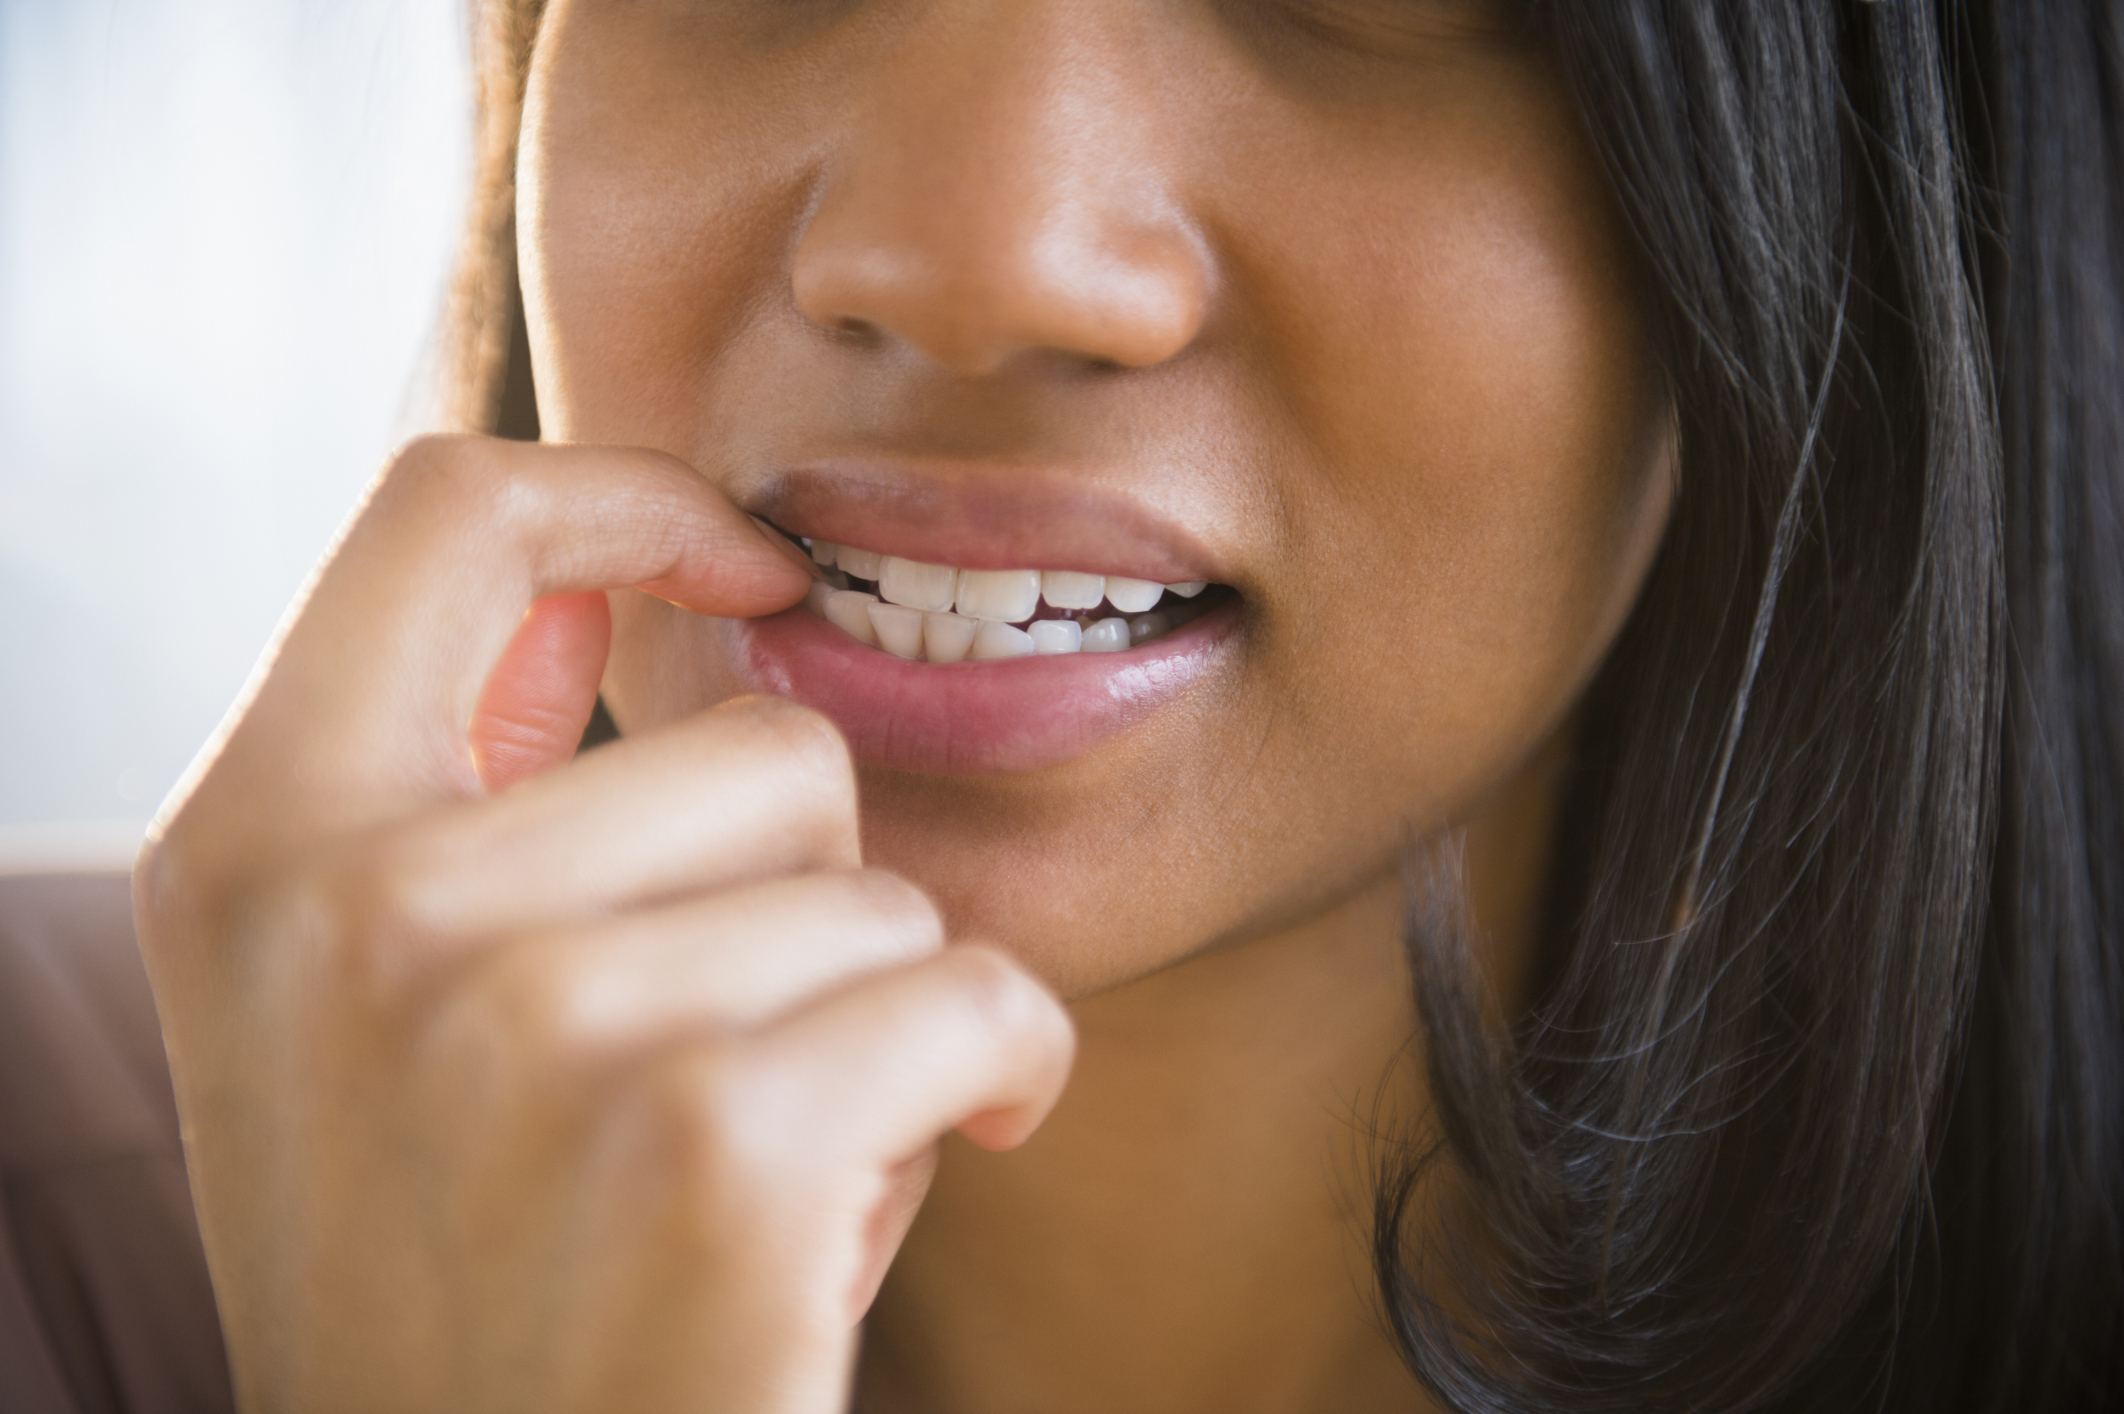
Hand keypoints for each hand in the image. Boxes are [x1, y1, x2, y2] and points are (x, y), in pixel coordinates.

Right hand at [135, 435, 1075, 1413]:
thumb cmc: (474, 1278)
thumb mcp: (375, 1026)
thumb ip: (460, 797)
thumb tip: (623, 594)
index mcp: (257, 854)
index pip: (447, 514)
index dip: (630, 497)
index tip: (748, 566)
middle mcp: (363, 917)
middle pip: (762, 745)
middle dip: (802, 904)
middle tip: (714, 1074)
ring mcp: (532, 1025)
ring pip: (877, 895)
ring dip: (871, 1025)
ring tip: (760, 1169)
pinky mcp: (716, 1142)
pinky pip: (976, 999)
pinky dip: (996, 1075)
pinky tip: (911, 1171)